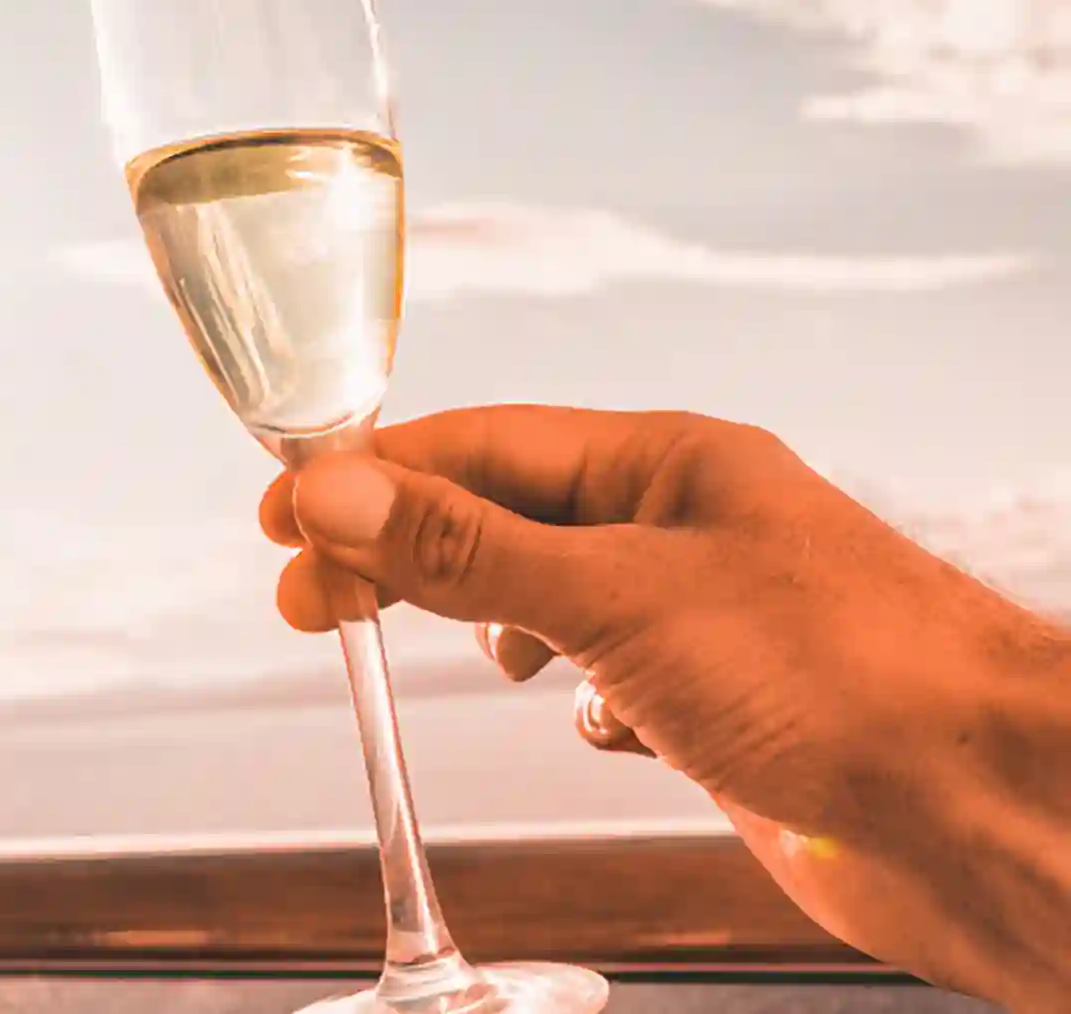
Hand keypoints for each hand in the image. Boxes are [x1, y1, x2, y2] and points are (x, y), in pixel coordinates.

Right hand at [259, 406, 1069, 1011]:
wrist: (980, 812)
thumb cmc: (839, 674)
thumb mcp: (618, 596)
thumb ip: (465, 550)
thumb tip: (333, 491)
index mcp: (662, 465)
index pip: (477, 448)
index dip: (368, 474)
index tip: (279, 513)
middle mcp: (677, 530)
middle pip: (498, 522)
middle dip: (400, 555)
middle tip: (304, 602)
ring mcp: (698, 619)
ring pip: (551, 602)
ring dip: (490, 624)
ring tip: (471, 659)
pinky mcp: (718, 708)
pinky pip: (608, 682)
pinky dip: (579, 700)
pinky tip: (593, 724)